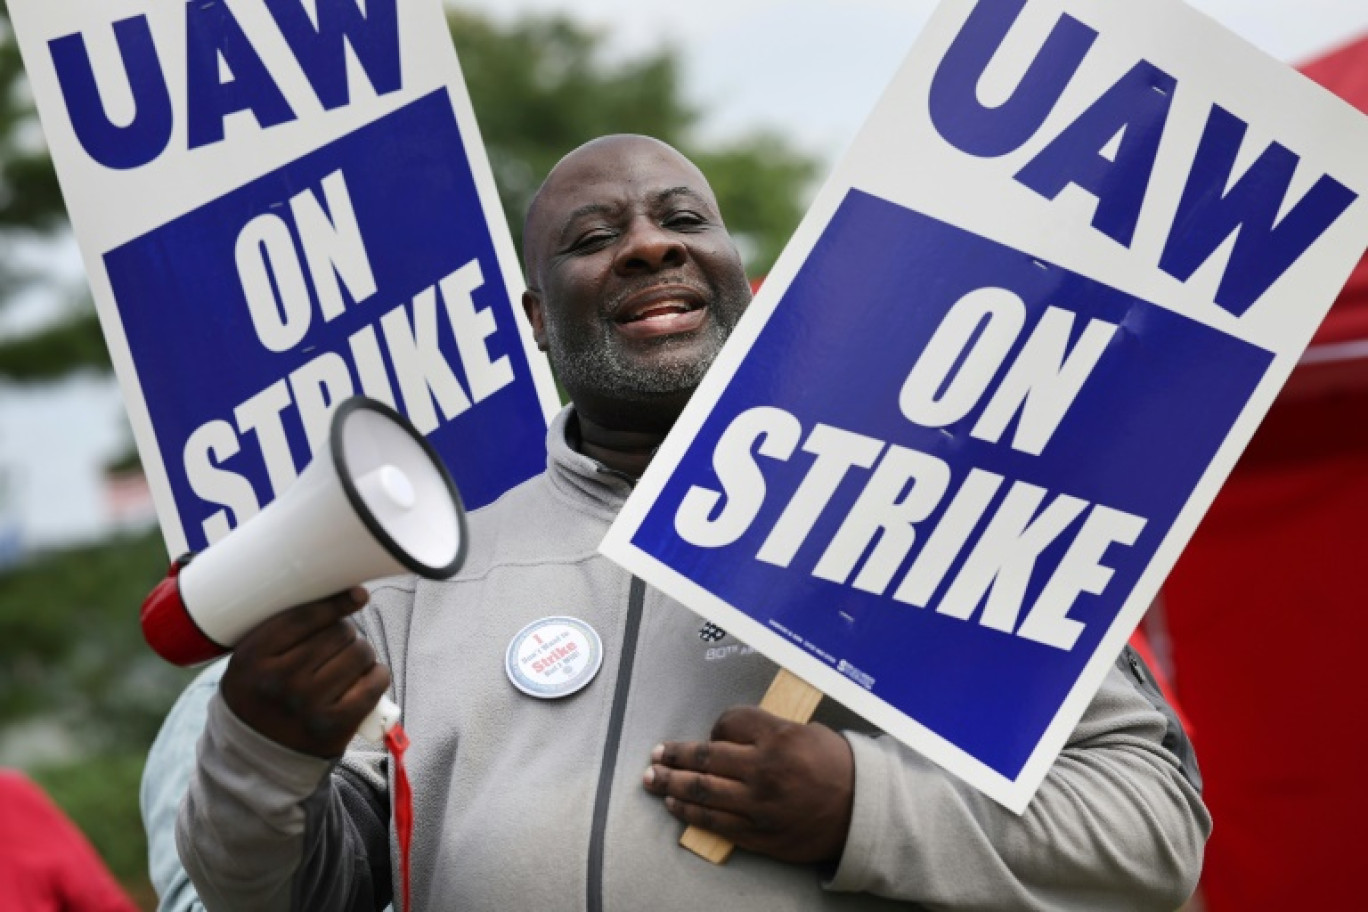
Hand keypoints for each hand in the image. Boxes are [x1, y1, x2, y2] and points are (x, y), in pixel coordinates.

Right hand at [219, 588, 389, 757]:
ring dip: (361, 653)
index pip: (305, 616)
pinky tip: (366, 678)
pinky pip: (375, 681)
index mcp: (253, 658)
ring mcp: (308, 704)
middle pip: (338, 632)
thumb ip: (281, 628)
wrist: (256, 756)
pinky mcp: (336, 724)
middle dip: (346, 634)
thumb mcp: (251, 660)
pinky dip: (377, 675)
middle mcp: (280, 680)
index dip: (337, 602)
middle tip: (337, 646)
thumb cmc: (261, 695)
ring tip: (348, 663)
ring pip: (360, 653)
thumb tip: (345, 591)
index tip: (357, 594)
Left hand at [643, 706, 853, 864]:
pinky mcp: (759, 834)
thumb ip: (767, 731)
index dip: (714, 726)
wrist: (862, 812)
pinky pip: (715, 822)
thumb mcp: (806, 732)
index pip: (727, 723)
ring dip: (671, 785)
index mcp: (777, 737)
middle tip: (655, 755)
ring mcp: (758, 805)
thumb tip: (730, 735)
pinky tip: (675, 805)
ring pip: (702, 792)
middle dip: (673, 756)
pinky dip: (690, 813)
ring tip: (652, 780)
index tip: (711, 732)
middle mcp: (763, 770)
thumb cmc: (836, 767)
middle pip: (704, 758)